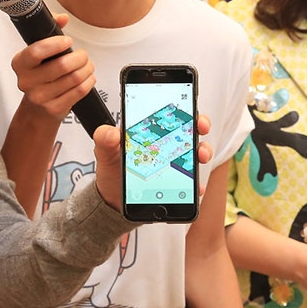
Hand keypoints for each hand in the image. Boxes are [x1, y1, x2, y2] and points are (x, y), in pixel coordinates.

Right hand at [9, 14, 96, 122]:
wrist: (36, 109)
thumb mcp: (39, 53)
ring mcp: (40, 97)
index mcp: (20, 63)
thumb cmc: (39, 75)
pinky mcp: (54, 108)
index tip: (67, 41)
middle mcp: (27, 81)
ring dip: (87, 68)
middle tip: (83, 55)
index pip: (36, 51)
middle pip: (62, 66)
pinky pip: (79, 91)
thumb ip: (50, 30)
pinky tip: (88, 77)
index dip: (56, 44)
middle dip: (79, 57)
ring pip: (74, 78)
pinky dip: (89, 81)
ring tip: (87, 65)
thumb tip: (62, 18)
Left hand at [93, 114, 213, 210]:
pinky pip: (192, 185)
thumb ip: (103, 139)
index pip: (171, 115)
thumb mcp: (104, 153)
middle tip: (200, 127)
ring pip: (196, 154)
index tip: (189, 108)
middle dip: (200, 125)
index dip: (185, 108)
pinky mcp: (176, 186)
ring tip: (199, 156)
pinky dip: (196, 186)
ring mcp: (174, 166)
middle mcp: (166, 147)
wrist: (111, 199)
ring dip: (203, 152)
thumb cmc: (112, 171)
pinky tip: (195, 186)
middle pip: (190, 130)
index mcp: (150, 134)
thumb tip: (111, 133)